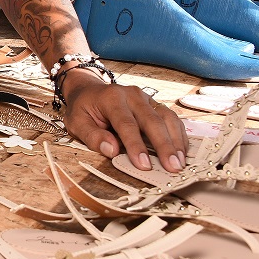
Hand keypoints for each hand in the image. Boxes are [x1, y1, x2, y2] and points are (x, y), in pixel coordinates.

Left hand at [59, 70, 188, 172]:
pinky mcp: (155, 104)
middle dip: (164, 145)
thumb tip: (112, 150)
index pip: (126, 123)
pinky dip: (178, 135)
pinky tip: (182, 151)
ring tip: (181, 162)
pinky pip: (171, 118)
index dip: (136, 145)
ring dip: (176, 141)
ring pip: (166, 118)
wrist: (89, 90)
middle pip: (152, 120)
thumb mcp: (77, 123)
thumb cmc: (83, 109)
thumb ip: (93, 136)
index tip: (144, 165)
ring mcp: (146, 98)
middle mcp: (132, 95)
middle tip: (172, 167)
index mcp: (111, 98)